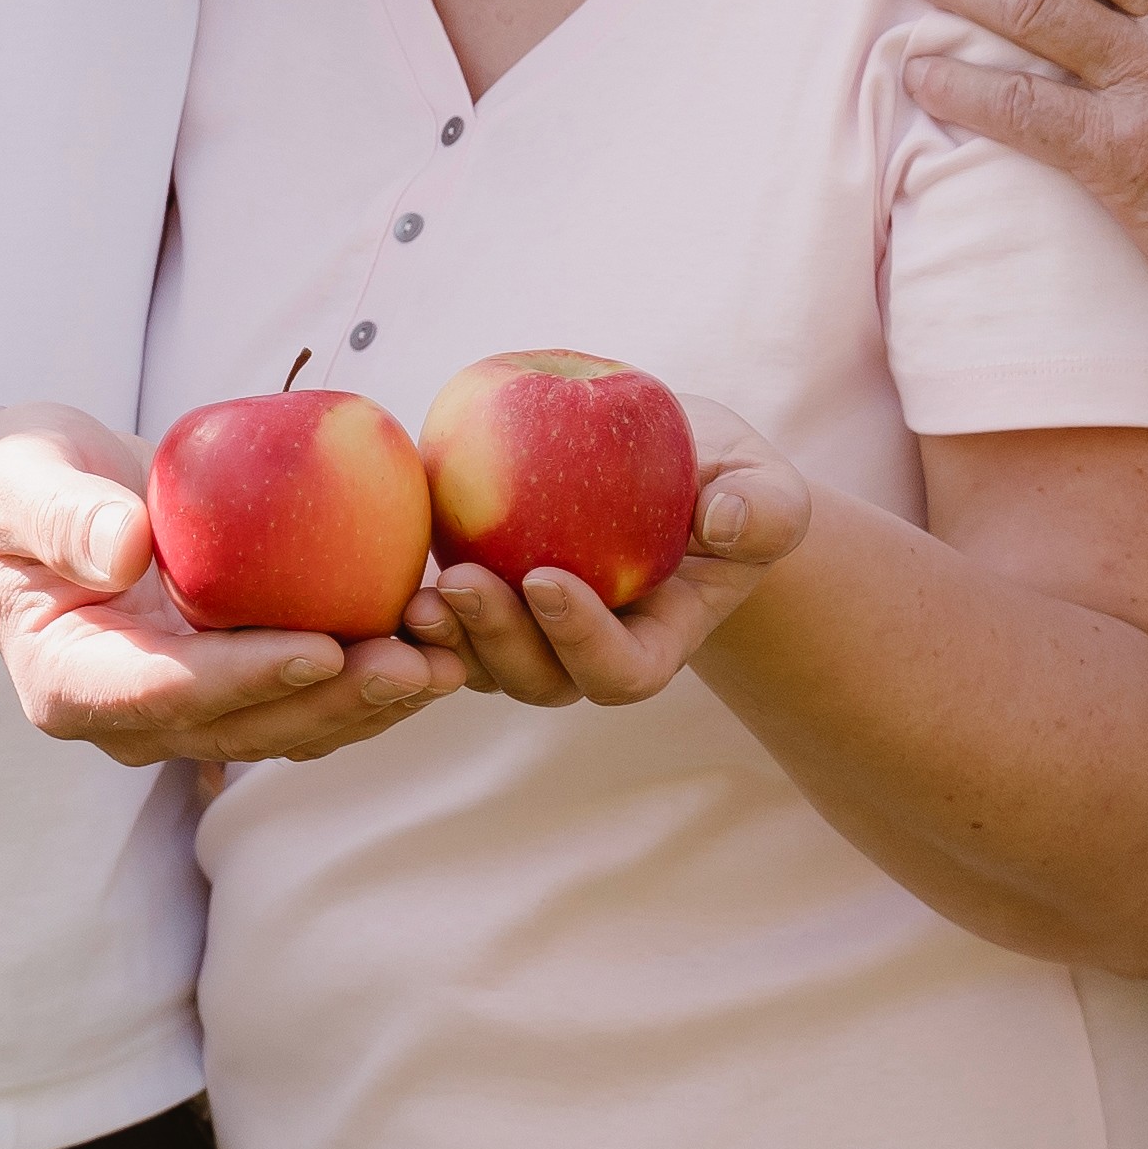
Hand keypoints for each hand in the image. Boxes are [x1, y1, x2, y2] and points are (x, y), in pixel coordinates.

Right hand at [0, 417, 463, 764]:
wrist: (30, 506)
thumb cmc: (17, 484)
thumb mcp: (23, 481)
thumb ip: (65, 514)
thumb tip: (125, 547)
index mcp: (69, 682)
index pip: (167, 692)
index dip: (249, 678)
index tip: (324, 649)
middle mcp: (132, 717)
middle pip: (245, 727)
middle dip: (337, 702)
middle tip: (420, 663)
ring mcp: (184, 711)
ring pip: (288, 726)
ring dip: (371, 702)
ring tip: (449, 658)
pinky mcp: (229, 686)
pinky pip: (305, 695)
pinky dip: (368, 676)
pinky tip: (435, 638)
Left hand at [410, 399, 809, 705]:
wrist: (672, 469)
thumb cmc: (725, 481)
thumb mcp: (764, 485)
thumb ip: (763, 508)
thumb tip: (723, 522)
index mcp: (656, 640)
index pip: (621, 669)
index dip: (582, 640)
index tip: (548, 580)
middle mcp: (587, 652)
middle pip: (539, 679)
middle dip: (498, 641)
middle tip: (461, 583)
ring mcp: (532, 633)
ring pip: (481, 664)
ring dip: (445, 637)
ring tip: (416, 590)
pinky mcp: (487, 598)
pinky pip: (444, 621)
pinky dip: (414, 606)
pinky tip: (383, 558)